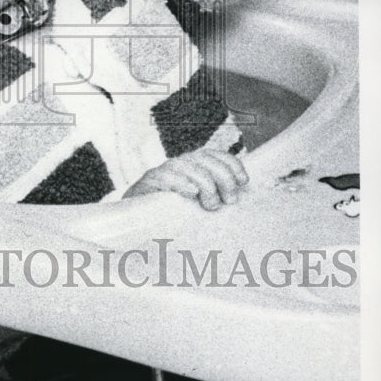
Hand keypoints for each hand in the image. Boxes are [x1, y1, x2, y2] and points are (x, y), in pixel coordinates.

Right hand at [123, 149, 248, 210]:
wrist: (137, 225)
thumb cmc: (174, 218)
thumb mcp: (199, 208)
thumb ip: (217, 201)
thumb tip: (239, 203)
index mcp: (193, 167)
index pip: (215, 155)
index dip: (232, 164)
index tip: (244, 181)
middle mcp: (179, 165)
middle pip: (204, 158)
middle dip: (222, 176)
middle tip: (229, 200)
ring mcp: (162, 173)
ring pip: (185, 165)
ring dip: (204, 182)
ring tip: (211, 203)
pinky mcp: (146, 184)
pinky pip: (163, 177)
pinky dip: (179, 182)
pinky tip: (191, 193)